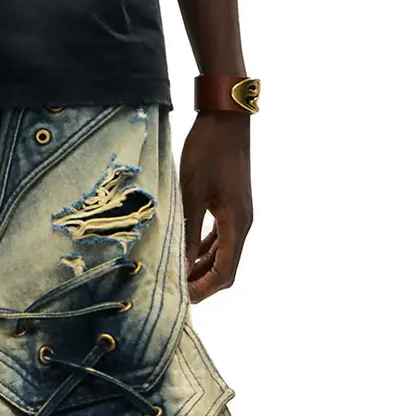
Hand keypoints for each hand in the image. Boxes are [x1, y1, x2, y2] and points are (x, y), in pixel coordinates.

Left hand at [179, 111, 252, 302]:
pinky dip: (202, 250)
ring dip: (201, 268)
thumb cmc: (208, 150)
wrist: (225, 117)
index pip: (225, 272)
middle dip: (201, 284)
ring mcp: (238, 215)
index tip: (180, 298)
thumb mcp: (191, 193)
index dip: (203, 290)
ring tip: (175, 277)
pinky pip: (218, 238)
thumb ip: (186, 232)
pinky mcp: (230, 205)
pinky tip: (184, 253)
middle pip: (225, 268)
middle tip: (174, 293)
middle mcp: (242, 223)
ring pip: (221, 254)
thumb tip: (180, 268)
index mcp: (238, 224)